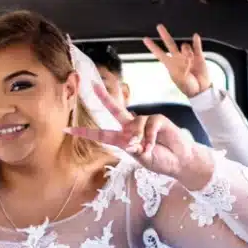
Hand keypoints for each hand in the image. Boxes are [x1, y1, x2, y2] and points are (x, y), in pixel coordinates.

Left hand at [68, 85, 214, 189]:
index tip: (68, 129)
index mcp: (123, 139)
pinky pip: (150, 124)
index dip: (85, 132)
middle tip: (92, 85)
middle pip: (115, 109)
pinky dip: (149, 137)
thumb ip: (133, 148)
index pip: (101, 133)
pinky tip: (152, 146)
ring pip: (135, 123)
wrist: (179, 162)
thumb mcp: (141, 157)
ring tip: (144, 149)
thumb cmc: (159, 160)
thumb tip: (130, 140)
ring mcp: (145, 122)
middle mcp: (131, 127)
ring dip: (138, 137)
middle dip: (104, 97)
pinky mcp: (158, 119)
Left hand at [144, 26, 211, 97]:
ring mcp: (188, 56)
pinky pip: (197, 46)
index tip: (145, 39)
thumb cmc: (189, 88)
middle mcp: (178, 58)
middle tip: (159, 26)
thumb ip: (182, 69)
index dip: (153, 47)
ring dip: (186, 51)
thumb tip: (186, 59)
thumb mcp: (181, 81)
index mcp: (171, 65)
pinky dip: (196, 41)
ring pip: (184, 46)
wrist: (201, 90)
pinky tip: (195, 36)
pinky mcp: (199, 56)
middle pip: (170, 44)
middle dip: (164, 35)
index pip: (160, 54)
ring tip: (190, 61)